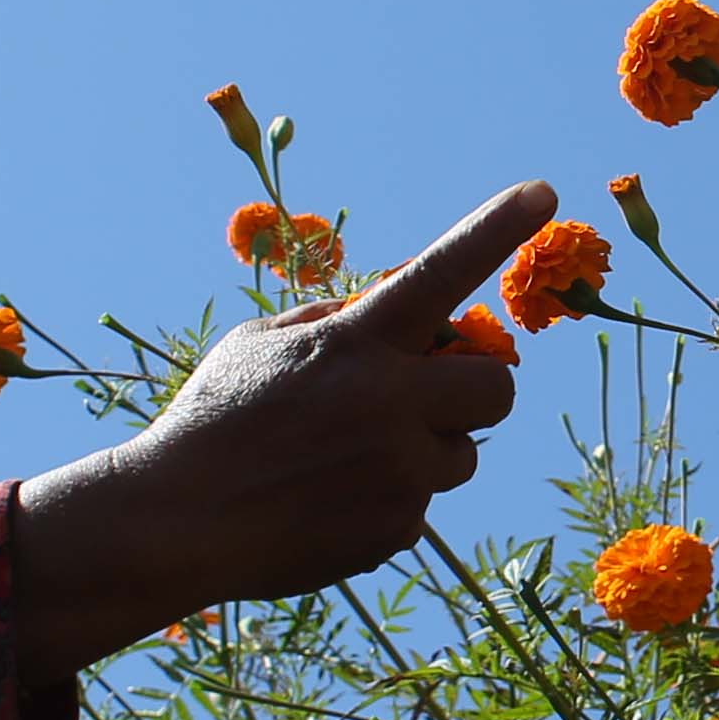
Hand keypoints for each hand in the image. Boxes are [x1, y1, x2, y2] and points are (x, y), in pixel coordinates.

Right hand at [9, 181, 553, 674]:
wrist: (174, 525)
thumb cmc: (215, 421)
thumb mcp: (261, 345)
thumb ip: (337, 319)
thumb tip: (401, 298)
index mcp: (353, 342)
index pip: (440, 271)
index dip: (495, 228)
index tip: (544, 191)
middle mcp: (388, 402)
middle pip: (498, 385)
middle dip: (471, 388)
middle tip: (427, 395)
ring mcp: (398, 471)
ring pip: (463, 452)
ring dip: (427, 448)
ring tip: (351, 458)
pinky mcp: (396, 528)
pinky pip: (422, 503)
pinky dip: (389, 499)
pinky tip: (329, 501)